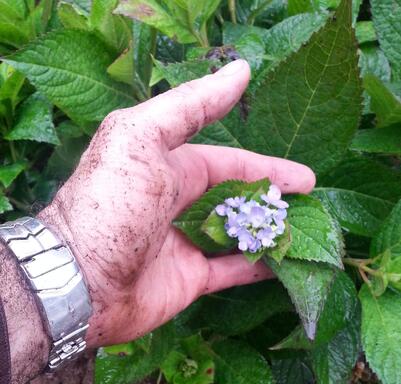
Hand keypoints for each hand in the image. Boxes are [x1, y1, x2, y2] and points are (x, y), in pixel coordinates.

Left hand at [41, 59, 314, 347]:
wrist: (83, 278)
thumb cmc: (112, 202)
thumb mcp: (142, 137)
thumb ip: (190, 106)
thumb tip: (240, 71)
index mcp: (165, 166)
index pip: (224, 161)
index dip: (264, 165)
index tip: (303, 176)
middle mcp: (176, 203)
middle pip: (233, 196)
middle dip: (270, 197)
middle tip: (309, 203)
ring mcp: (183, 242)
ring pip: (235, 232)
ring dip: (268, 230)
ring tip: (304, 230)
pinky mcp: (188, 279)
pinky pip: (231, 270)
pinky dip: (257, 266)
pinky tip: (285, 262)